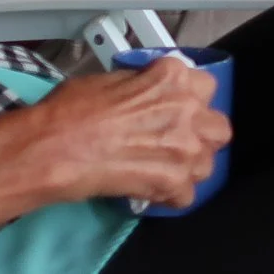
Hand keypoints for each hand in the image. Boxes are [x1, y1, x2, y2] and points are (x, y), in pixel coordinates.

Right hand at [7, 60, 227, 209]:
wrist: (55, 147)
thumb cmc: (73, 109)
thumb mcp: (112, 78)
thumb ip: (145, 84)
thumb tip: (147, 90)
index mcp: (173, 77)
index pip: (205, 85)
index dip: (190, 100)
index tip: (175, 108)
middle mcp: (187, 109)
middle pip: (218, 128)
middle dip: (201, 135)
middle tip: (174, 141)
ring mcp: (185, 148)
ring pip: (206, 164)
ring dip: (187, 167)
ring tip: (160, 168)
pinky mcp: (173, 183)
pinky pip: (185, 196)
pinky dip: (169, 196)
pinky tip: (149, 189)